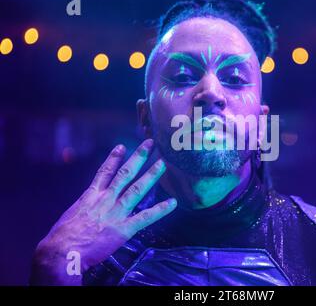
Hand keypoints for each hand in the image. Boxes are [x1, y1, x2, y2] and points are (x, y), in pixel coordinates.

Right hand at [30, 139, 175, 284]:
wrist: (63, 252)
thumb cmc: (62, 236)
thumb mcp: (73, 214)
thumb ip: (85, 207)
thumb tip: (89, 206)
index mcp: (91, 196)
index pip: (104, 172)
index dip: (113, 158)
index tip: (122, 146)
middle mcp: (106, 200)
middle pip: (125, 174)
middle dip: (138, 158)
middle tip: (149, 144)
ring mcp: (116, 213)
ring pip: (137, 189)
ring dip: (151, 175)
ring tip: (162, 163)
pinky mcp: (124, 229)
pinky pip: (145, 217)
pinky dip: (160, 210)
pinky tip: (172, 203)